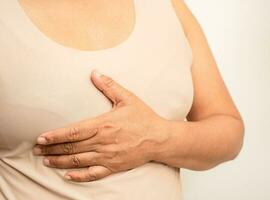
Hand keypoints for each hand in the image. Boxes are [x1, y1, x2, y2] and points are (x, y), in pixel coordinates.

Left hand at [33, 70, 169, 181]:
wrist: (159, 138)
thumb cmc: (144, 118)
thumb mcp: (128, 98)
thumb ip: (109, 86)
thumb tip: (94, 72)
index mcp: (103, 125)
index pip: (73, 131)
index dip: (55, 135)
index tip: (41, 138)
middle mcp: (103, 142)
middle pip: (72, 147)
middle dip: (52, 149)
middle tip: (37, 150)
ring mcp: (108, 156)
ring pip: (79, 161)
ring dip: (60, 162)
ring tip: (46, 161)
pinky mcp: (114, 166)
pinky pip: (94, 173)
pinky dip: (80, 176)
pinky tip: (68, 175)